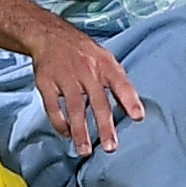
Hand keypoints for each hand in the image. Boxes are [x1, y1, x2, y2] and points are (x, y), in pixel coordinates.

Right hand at [28, 24, 142, 155]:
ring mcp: (65, 77)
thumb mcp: (105, 59)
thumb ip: (118, 82)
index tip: (138, 117)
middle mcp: (86, 71)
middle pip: (98, 102)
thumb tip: (133, 107)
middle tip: (111, 147)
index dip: (130, 100)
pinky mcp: (46, 82)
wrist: (50, 35)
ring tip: (85, 150)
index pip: (121, 83)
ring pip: (74, 108)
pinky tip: (66, 134)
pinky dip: (59, 123)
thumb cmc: (83, 52)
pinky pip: (52, 107)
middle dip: (104, 126)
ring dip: (80, 131)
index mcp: (104, 65)